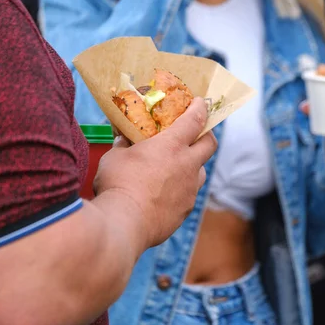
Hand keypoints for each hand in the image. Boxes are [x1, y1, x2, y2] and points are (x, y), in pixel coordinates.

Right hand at [93, 97, 216, 246]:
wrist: (125, 222)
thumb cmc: (118, 183)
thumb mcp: (115, 156)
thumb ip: (124, 146)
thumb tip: (124, 139)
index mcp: (172, 146)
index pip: (195, 120)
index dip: (201, 108)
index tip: (202, 102)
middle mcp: (187, 165)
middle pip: (210, 144)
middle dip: (207, 135)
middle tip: (199, 132)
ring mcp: (189, 190)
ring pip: (201, 171)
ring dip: (195, 165)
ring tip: (181, 165)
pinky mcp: (185, 210)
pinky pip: (188, 195)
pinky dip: (181, 189)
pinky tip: (166, 193)